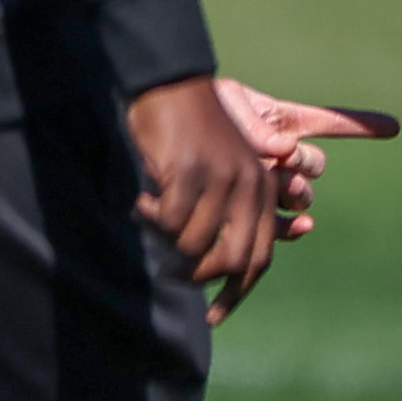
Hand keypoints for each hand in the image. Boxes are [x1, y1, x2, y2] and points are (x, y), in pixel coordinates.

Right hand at [126, 74, 280, 315]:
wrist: (172, 84)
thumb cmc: (189, 132)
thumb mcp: (218, 173)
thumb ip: (224, 213)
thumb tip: (210, 268)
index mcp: (262, 191)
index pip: (259, 258)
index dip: (237, 293)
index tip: (214, 315)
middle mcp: (250, 187)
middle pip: (233, 259)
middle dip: (198, 277)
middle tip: (170, 275)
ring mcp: (222, 179)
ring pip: (195, 244)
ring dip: (165, 242)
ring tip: (148, 222)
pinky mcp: (191, 171)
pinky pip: (169, 220)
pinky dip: (149, 218)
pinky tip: (139, 203)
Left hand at [213, 75, 396, 241]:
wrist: (159, 128)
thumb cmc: (197, 111)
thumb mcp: (225, 106)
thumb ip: (254, 124)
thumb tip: (283, 148)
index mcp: (279, 122)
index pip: (325, 121)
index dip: (357, 123)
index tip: (392, 126)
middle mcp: (277, 153)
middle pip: (311, 166)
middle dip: (306, 168)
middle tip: (288, 166)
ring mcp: (263, 182)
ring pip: (297, 196)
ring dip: (297, 197)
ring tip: (287, 193)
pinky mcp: (246, 208)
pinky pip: (277, 223)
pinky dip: (289, 227)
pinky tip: (301, 227)